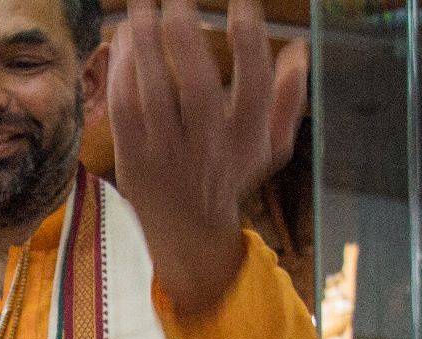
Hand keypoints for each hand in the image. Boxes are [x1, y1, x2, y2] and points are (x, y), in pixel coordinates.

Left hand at [108, 0, 307, 315]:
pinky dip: (121, 72)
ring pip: (153, 93)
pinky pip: (124, 109)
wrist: (187, 233)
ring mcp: (167, 155)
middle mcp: (208, 148)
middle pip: (197, 86)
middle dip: (185, 36)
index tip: (242, 2)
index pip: (254, 82)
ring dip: (145, 45)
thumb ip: (288, 100)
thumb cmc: (230, 176)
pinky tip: (124, 40)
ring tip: (141, 6)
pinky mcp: (133, 158)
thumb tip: (300, 50)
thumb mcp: (270, 147)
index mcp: (247, 140)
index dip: (250, 38)